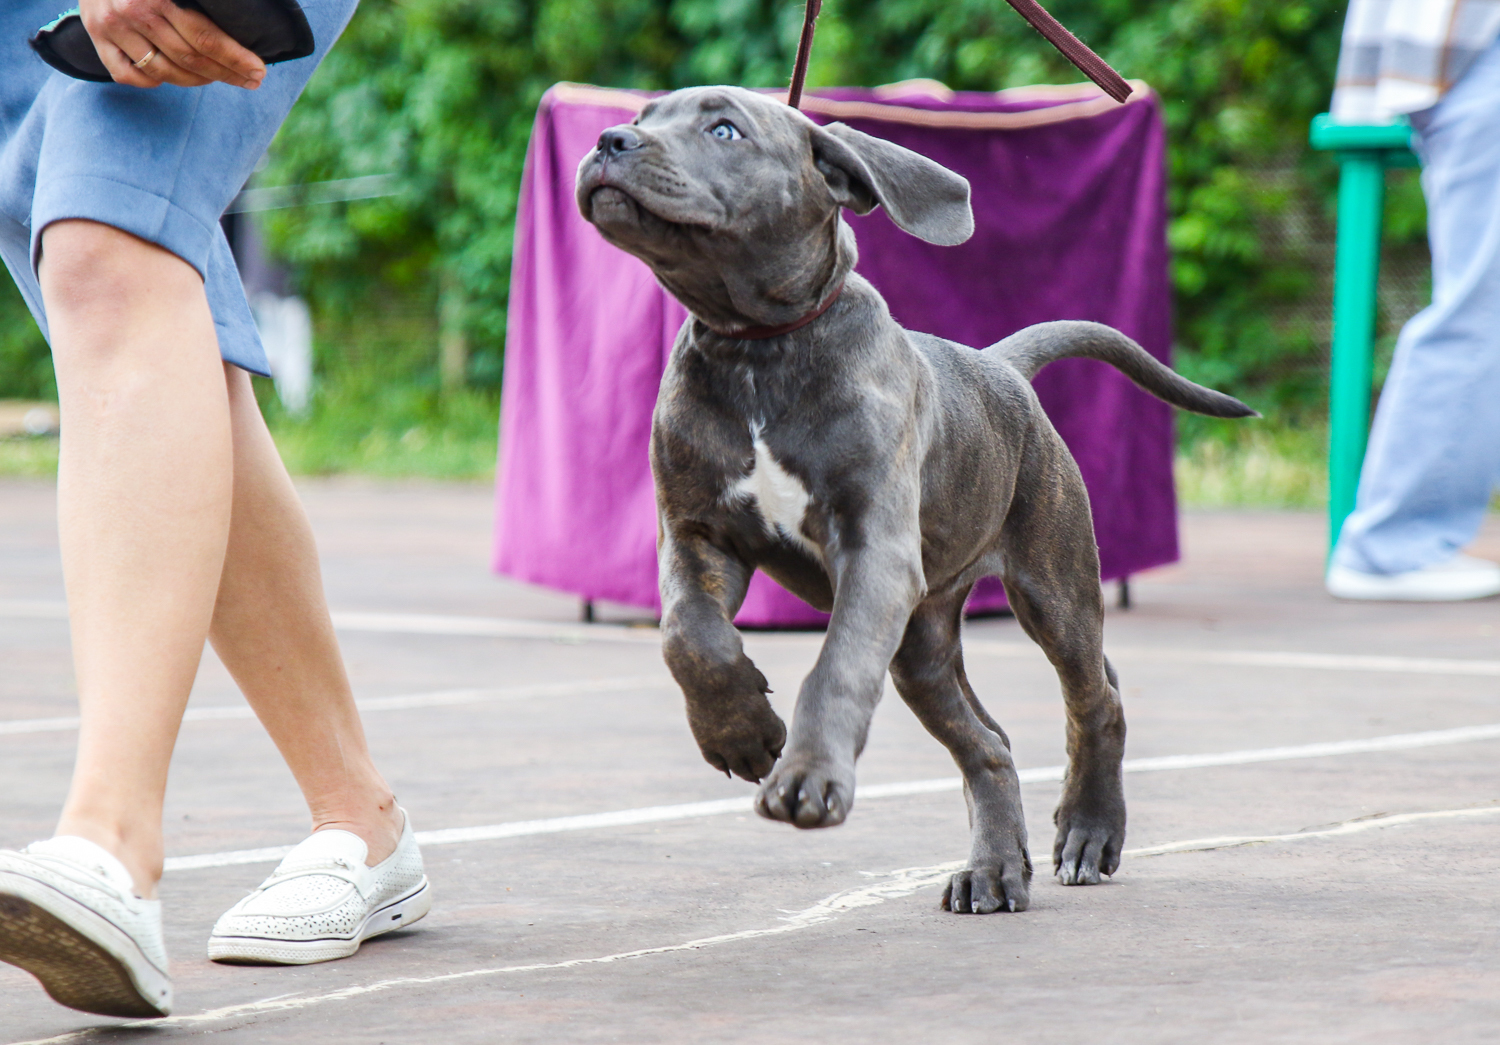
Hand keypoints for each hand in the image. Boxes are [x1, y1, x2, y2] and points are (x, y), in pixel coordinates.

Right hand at [79, 0, 265, 89]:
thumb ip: (199, 0)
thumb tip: (237, 19)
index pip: (205, 36)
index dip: (236, 58)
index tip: (258, 70)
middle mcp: (134, 11)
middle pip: (190, 58)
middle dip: (227, 73)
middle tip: (251, 80)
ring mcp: (113, 27)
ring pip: (164, 71)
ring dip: (196, 81)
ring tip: (217, 78)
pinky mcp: (96, 39)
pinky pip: (128, 76)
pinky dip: (152, 82)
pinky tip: (170, 77)